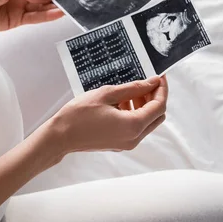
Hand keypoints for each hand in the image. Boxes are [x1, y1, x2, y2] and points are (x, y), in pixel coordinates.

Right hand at [52, 76, 167, 153]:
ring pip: (147, 122)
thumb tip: (152, 82)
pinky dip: (134, 114)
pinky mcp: (120, 144)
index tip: (158, 76)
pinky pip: (135, 128)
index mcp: (133, 125)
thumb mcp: (107, 94)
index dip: (161, 89)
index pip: (159, 106)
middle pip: (157, 116)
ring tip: (129, 92)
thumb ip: (133, 88)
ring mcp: (127, 143)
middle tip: (145, 82)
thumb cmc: (79, 114)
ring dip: (144, 105)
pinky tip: (121, 103)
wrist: (61, 136)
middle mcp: (134, 138)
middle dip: (154, 97)